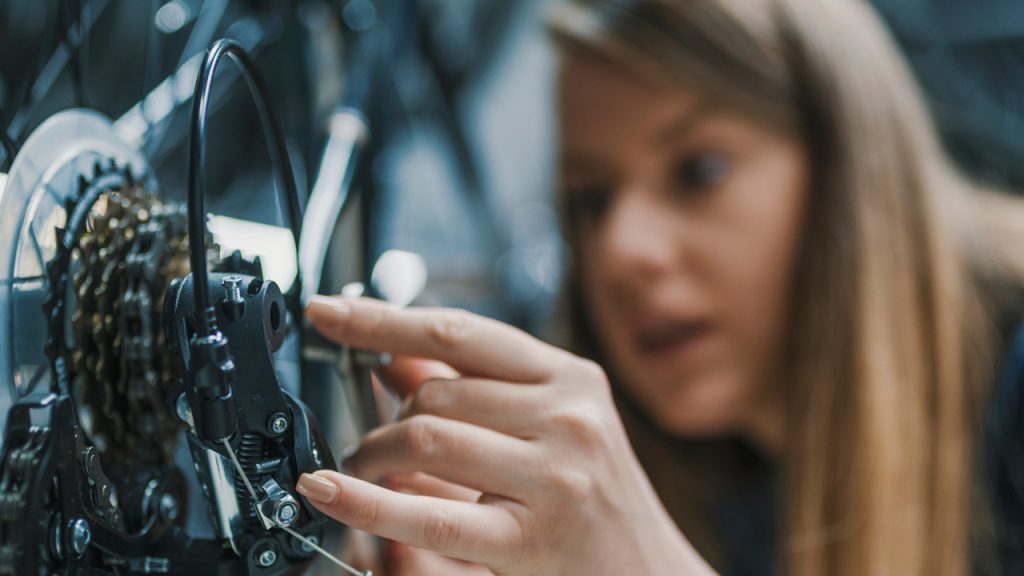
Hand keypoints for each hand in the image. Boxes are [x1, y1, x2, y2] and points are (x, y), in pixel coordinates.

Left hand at [298, 296, 714, 575]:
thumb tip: (393, 354)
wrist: (648, 574)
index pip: (459, 332)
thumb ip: (475, 388)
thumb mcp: (550, 425)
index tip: (328, 311)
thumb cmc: (595, 498)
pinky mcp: (532, 538)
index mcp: (572, 379)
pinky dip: (366, 503)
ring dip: (372, 456)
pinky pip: (429, 516)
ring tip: (362, 470)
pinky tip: (327, 491)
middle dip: (381, 417)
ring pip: (426, 440)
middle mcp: (570, 417)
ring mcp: (556, 476)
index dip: (383, 319)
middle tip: (363, 442)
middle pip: (435, 393)